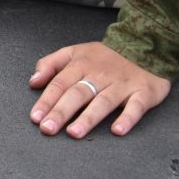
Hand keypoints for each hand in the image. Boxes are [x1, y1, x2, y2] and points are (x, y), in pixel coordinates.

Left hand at [29, 42, 170, 137]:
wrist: (145, 46)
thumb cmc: (104, 56)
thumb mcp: (74, 52)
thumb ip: (51, 64)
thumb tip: (33, 81)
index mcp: (81, 65)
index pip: (60, 83)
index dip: (46, 100)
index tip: (35, 117)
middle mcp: (100, 75)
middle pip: (77, 94)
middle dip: (61, 111)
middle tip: (48, 128)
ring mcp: (122, 84)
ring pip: (103, 101)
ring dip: (88, 117)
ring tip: (74, 133)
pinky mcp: (144, 93)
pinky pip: (136, 106)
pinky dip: (127, 118)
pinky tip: (117, 130)